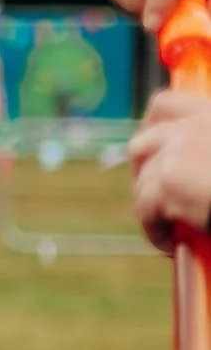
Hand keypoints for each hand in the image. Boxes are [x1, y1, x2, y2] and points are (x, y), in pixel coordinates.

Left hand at [130, 88, 210, 252]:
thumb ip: (209, 152)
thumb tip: (201, 174)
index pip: (166, 106)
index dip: (156, 129)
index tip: (158, 152)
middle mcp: (197, 123)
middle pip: (145, 141)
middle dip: (146, 171)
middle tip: (157, 197)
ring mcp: (182, 147)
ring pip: (145, 178)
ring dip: (150, 204)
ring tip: (168, 225)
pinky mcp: (173, 178)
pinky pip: (146, 206)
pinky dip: (153, 227)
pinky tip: (169, 243)